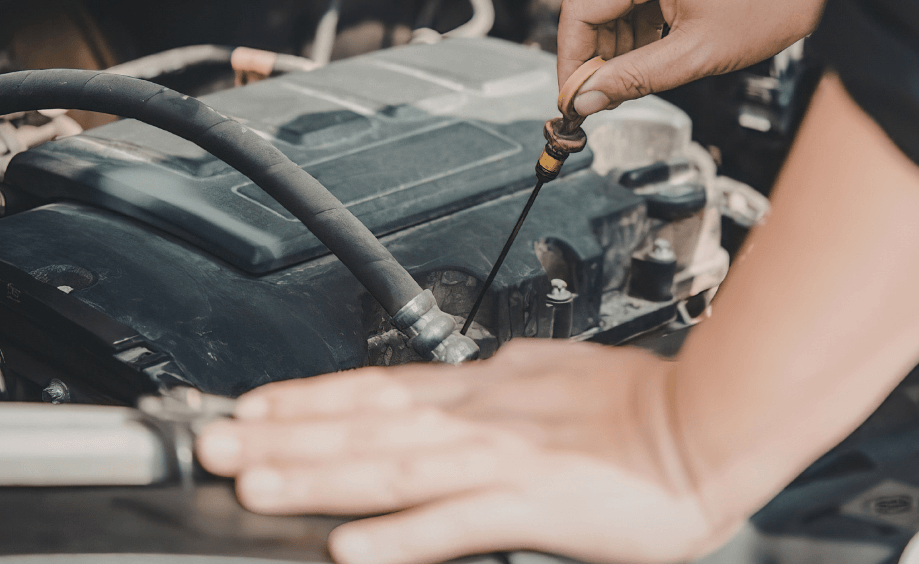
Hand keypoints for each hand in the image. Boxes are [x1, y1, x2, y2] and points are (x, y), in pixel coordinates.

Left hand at [196, 340, 740, 563]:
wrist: (706, 423)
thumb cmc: (639, 406)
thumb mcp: (553, 372)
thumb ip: (501, 379)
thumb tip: (470, 372)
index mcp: (486, 388)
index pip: (378, 388)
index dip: (308, 397)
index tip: (252, 403)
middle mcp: (481, 417)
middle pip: (367, 424)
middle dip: (284, 434)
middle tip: (212, 438)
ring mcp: (504, 459)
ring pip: (394, 467)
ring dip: (319, 476)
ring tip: (253, 483)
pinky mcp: (536, 503)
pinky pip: (458, 524)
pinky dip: (402, 537)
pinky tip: (351, 549)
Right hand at [557, 0, 828, 115]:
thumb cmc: (772, 2)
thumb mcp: (695, 54)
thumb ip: (633, 79)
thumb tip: (586, 101)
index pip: (579, 10)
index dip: (571, 60)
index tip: (573, 98)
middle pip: (593, 2)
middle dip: (595, 54)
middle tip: (599, 99)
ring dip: (617, 42)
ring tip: (629, 81)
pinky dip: (637, 23)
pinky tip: (648, 53)